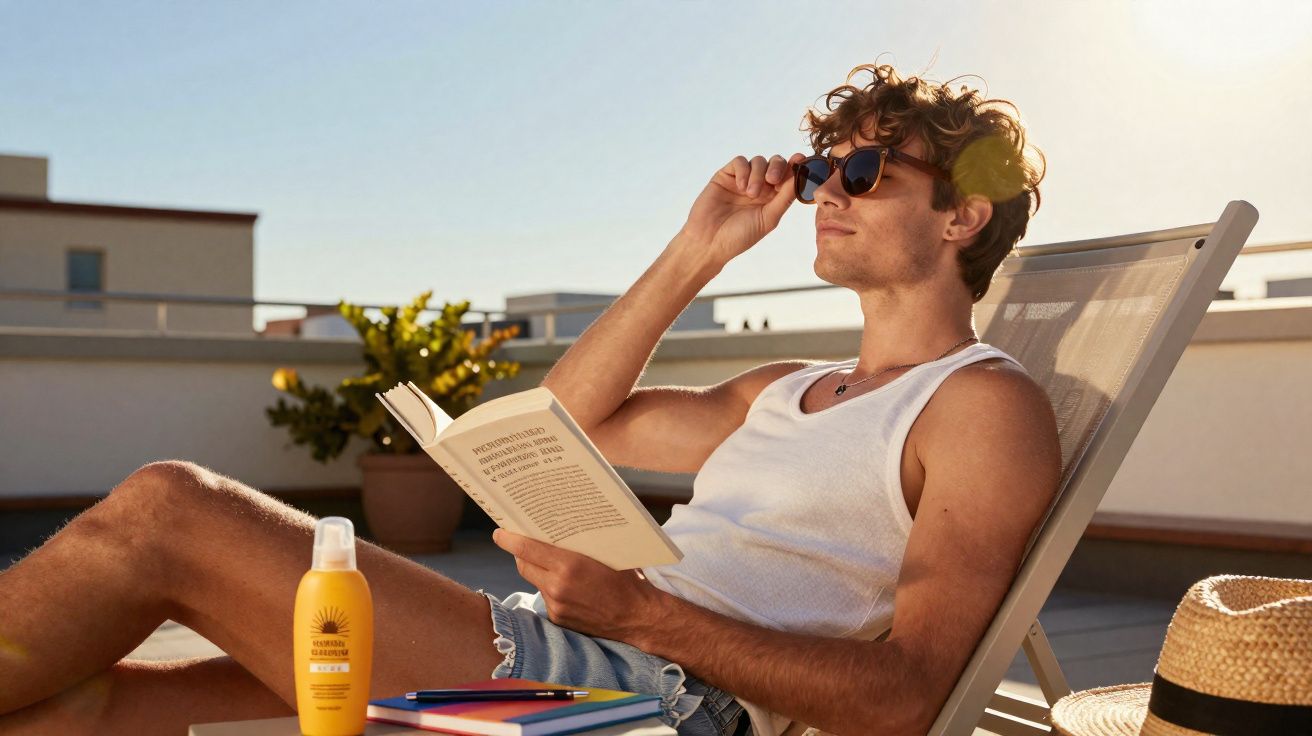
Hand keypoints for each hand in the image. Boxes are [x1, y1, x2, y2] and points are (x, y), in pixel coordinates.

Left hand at [491, 529, 664, 643]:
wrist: (639, 617)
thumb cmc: (628, 579)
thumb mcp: (606, 553)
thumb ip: (578, 545)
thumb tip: (558, 530)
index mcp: (569, 565)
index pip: (526, 549)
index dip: (509, 539)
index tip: (499, 532)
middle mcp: (557, 587)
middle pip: (524, 565)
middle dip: (520, 553)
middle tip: (521, 541)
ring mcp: (556, 605)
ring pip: (535, 581)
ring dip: (537, 570)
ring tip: (548, 562)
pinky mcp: (559, 619)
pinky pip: (546, 598)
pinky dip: (550, 588)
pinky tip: (565, 584)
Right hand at [676, 152, 807, 267]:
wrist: (709, 241)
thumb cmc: (739, 236)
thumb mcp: (769, 218)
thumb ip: (785, 197)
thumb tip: (800, 176)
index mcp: (772, 198)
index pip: (788, 177)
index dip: (795, 167)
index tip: (800, 159)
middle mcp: (759, 187)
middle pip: (775, 163)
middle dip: (777, 167)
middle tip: (772, 181)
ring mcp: (742, 180)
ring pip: (758, 161)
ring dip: (758, 174)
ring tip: (751, 194)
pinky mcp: (726, 176)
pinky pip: (740, 162)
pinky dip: (743, 170)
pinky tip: (740, 186)